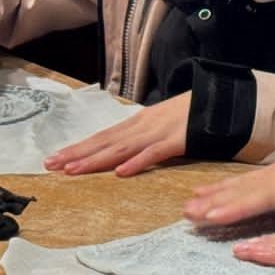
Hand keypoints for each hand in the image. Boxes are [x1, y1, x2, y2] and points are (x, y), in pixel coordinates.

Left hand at [46, 92, 189, 175]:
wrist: (224, 102)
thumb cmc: (192, 118)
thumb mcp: (161, 127)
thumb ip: (142, 139)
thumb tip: (120, 154)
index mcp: (138, 123)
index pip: (102, 137)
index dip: (78, 148)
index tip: (54, 159)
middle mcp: (143, 126)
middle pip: (105, 141)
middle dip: (77, 153)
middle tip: (50, 164)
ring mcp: (159, 132)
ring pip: (122, 148)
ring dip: (96, 159)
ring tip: (73, 169)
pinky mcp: (179, 140)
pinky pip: (156, 153)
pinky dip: (138, 161)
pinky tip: (120, 172)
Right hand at [183, 110, 274, 225]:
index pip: (262, 196)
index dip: (235, 208)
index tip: (209, 218)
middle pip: (244, 190)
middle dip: (215, 203)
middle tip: (186, 215)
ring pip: (243, 184)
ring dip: (216, 195)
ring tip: (189, 206)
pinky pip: (249, 180)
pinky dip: (228, 186)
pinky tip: (213, 191)